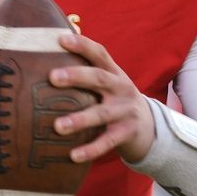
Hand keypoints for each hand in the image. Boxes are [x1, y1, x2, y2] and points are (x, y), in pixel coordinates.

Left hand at [49, 33, 154, 162]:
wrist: (150, 128)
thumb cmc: (115, 100)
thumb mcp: (108, 83)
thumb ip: (87, 72)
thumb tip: (46, 58)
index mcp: (114, 73)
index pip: (99, 54)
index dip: (82, 45)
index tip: (61, 39)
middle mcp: (121, 88)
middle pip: (99, 79)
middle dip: (76, 76)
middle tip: (52, 77)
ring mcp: (125, 111)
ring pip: (101, 114)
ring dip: (79, 119)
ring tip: (58, 126)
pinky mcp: (126, 134)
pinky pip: (107, 142)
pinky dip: (90, 149)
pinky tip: (73, 156)